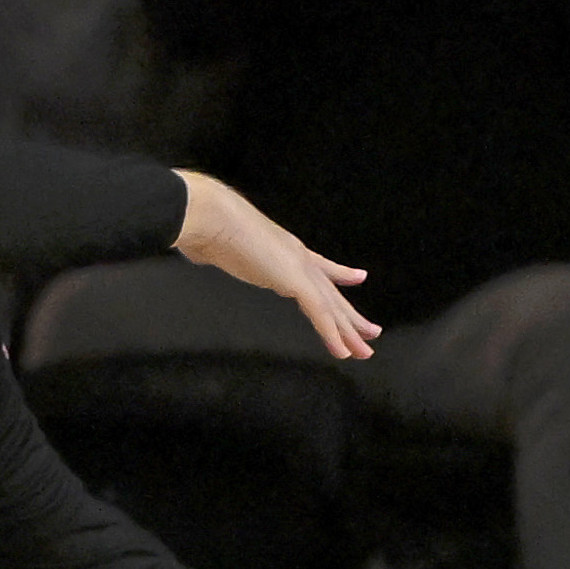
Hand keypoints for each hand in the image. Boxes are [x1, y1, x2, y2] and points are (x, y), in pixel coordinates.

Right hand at [175, 170, 378, 358]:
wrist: (210, 217)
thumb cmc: (207, 227)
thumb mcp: (217, 244)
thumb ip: (218, 251)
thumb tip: (198, 250)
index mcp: (283, 249)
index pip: (319, 265)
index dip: (341, 273)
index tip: (358, 277)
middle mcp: (296, 256)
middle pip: (331, 292)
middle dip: (350, 315)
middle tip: (371, 332)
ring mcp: (298, 267)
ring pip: (332, 306)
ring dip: (349, 332)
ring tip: (365, 351)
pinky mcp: (296, 280)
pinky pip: (320, 313)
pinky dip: (332, 334)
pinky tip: (343, 352)